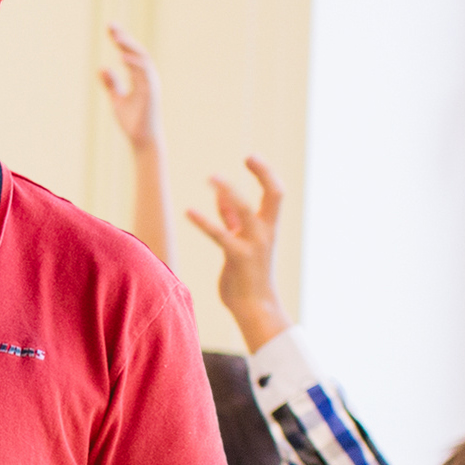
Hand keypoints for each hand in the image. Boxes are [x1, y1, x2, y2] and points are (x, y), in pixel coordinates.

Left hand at [98, 23, 160, 150]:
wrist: (142, 140)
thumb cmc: (132, 122)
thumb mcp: (117, 100)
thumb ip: (111, 84)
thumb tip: (102, 68)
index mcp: (139, 77)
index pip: (130, 53)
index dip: (121, 40)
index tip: (110, 28)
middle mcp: (147, 77)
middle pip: (136, 52)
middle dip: (124, 38)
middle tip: (111, 26)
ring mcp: (150, 83)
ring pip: (142, 59)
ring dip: (129, 47)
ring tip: (116, 37)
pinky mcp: (151, 91)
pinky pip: (144, 73)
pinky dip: (134, 64)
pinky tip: (122, 56)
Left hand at [182, 154, 289, 348]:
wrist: (255, 308)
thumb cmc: (247, 275)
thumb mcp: (242, 241)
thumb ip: (232, 218)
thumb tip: (221, 194)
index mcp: (268, 227)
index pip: (275, 193)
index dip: (265, 173)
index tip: (250, 158)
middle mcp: (266, 232)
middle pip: (274, 194)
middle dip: (264, 173)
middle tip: (248, 156)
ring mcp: (254, 244)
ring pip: (245, 209)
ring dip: (228, 190)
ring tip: (211, 177)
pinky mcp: (238, 258)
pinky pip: (220, 235)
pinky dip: (204, 221)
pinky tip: (189, 211)